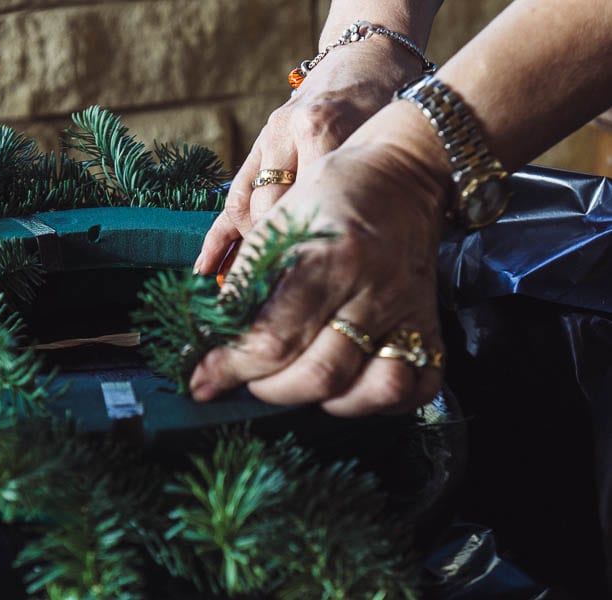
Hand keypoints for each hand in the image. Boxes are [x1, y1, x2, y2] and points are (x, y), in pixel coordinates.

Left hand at [189, 137, 448, 415]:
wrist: (400, 174)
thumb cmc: (326, 197)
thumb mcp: (274, 224)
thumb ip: (246, 283)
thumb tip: (211, 340)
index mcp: (326, 256)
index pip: (272, 337)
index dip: (230, 368)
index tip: (202, 380)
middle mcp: (371, 288)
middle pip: (318, 374)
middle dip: (268, 389)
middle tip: (248, 378)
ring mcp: (407, 310)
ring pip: (373, 389)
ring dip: (323, 401)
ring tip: (295, 384)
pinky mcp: (430, 324)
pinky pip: (418, 387)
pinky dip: (378, 402)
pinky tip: (347, 390)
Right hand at [194, 40, 424, 274]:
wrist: (368, 57)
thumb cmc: (391, 106)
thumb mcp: (387, 145)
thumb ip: (364, 192)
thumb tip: (348, 261)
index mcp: (325, 130)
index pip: (304, 205)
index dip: (302, 254)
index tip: (305, 295)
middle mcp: (291, 134)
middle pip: (273, 211)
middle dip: (276, 259)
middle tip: (281, 300)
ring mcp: (270, 139)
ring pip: (249, 208)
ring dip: (248, 252)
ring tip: (243, 296)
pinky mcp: (259, 145)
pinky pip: (234, 197)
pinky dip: (220, 236)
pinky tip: (205, 268)